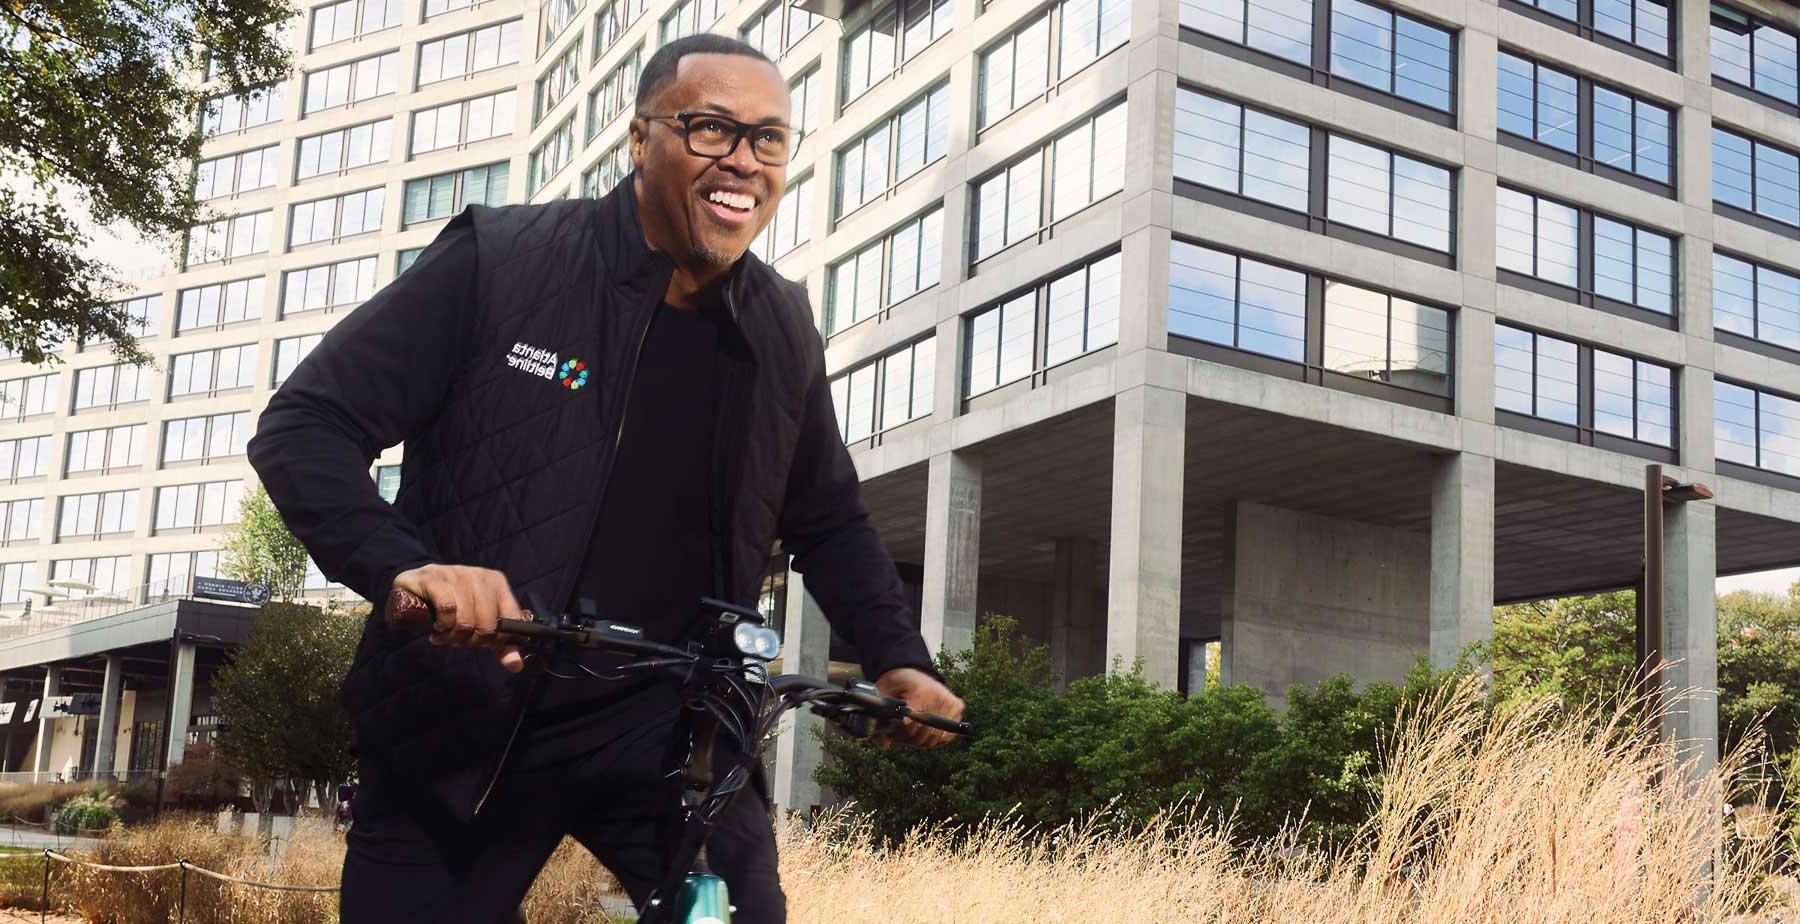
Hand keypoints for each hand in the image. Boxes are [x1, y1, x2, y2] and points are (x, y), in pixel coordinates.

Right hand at [385, 564, 525, 672]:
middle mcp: (479, 575)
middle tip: (459, 641)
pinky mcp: (433, 578)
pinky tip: (438, 627)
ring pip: (466, 618)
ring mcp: (456, 574)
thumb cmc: (452, 607)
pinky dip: (443, 625)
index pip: (512, 618)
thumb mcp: (478, 624)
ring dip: (454, 636)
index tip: (483, 645)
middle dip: (472, 641)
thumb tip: (515, 665)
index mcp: (497, 582)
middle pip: (487, 623)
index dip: (498, 640)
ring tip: (446, 635)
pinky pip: (447, 608)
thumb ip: (499, 645)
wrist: (414, 586)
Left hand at [871, 667, 964, 748]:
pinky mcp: (958, 708)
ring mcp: (950, 703)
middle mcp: (940, 697)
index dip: (904, 730)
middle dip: (908, 738)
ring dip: (920, 741)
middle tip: (897, 735)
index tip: (894, 733)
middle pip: (926, 732)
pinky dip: (933, 739)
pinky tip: (922, 732)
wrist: (912, 671)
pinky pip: (946, 736)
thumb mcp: (882, 694)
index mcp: (920, 692)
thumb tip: (884, 745)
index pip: (915, 721)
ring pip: (935, 738)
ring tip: (908, 733)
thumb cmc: (896, 683)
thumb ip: (878, 718)